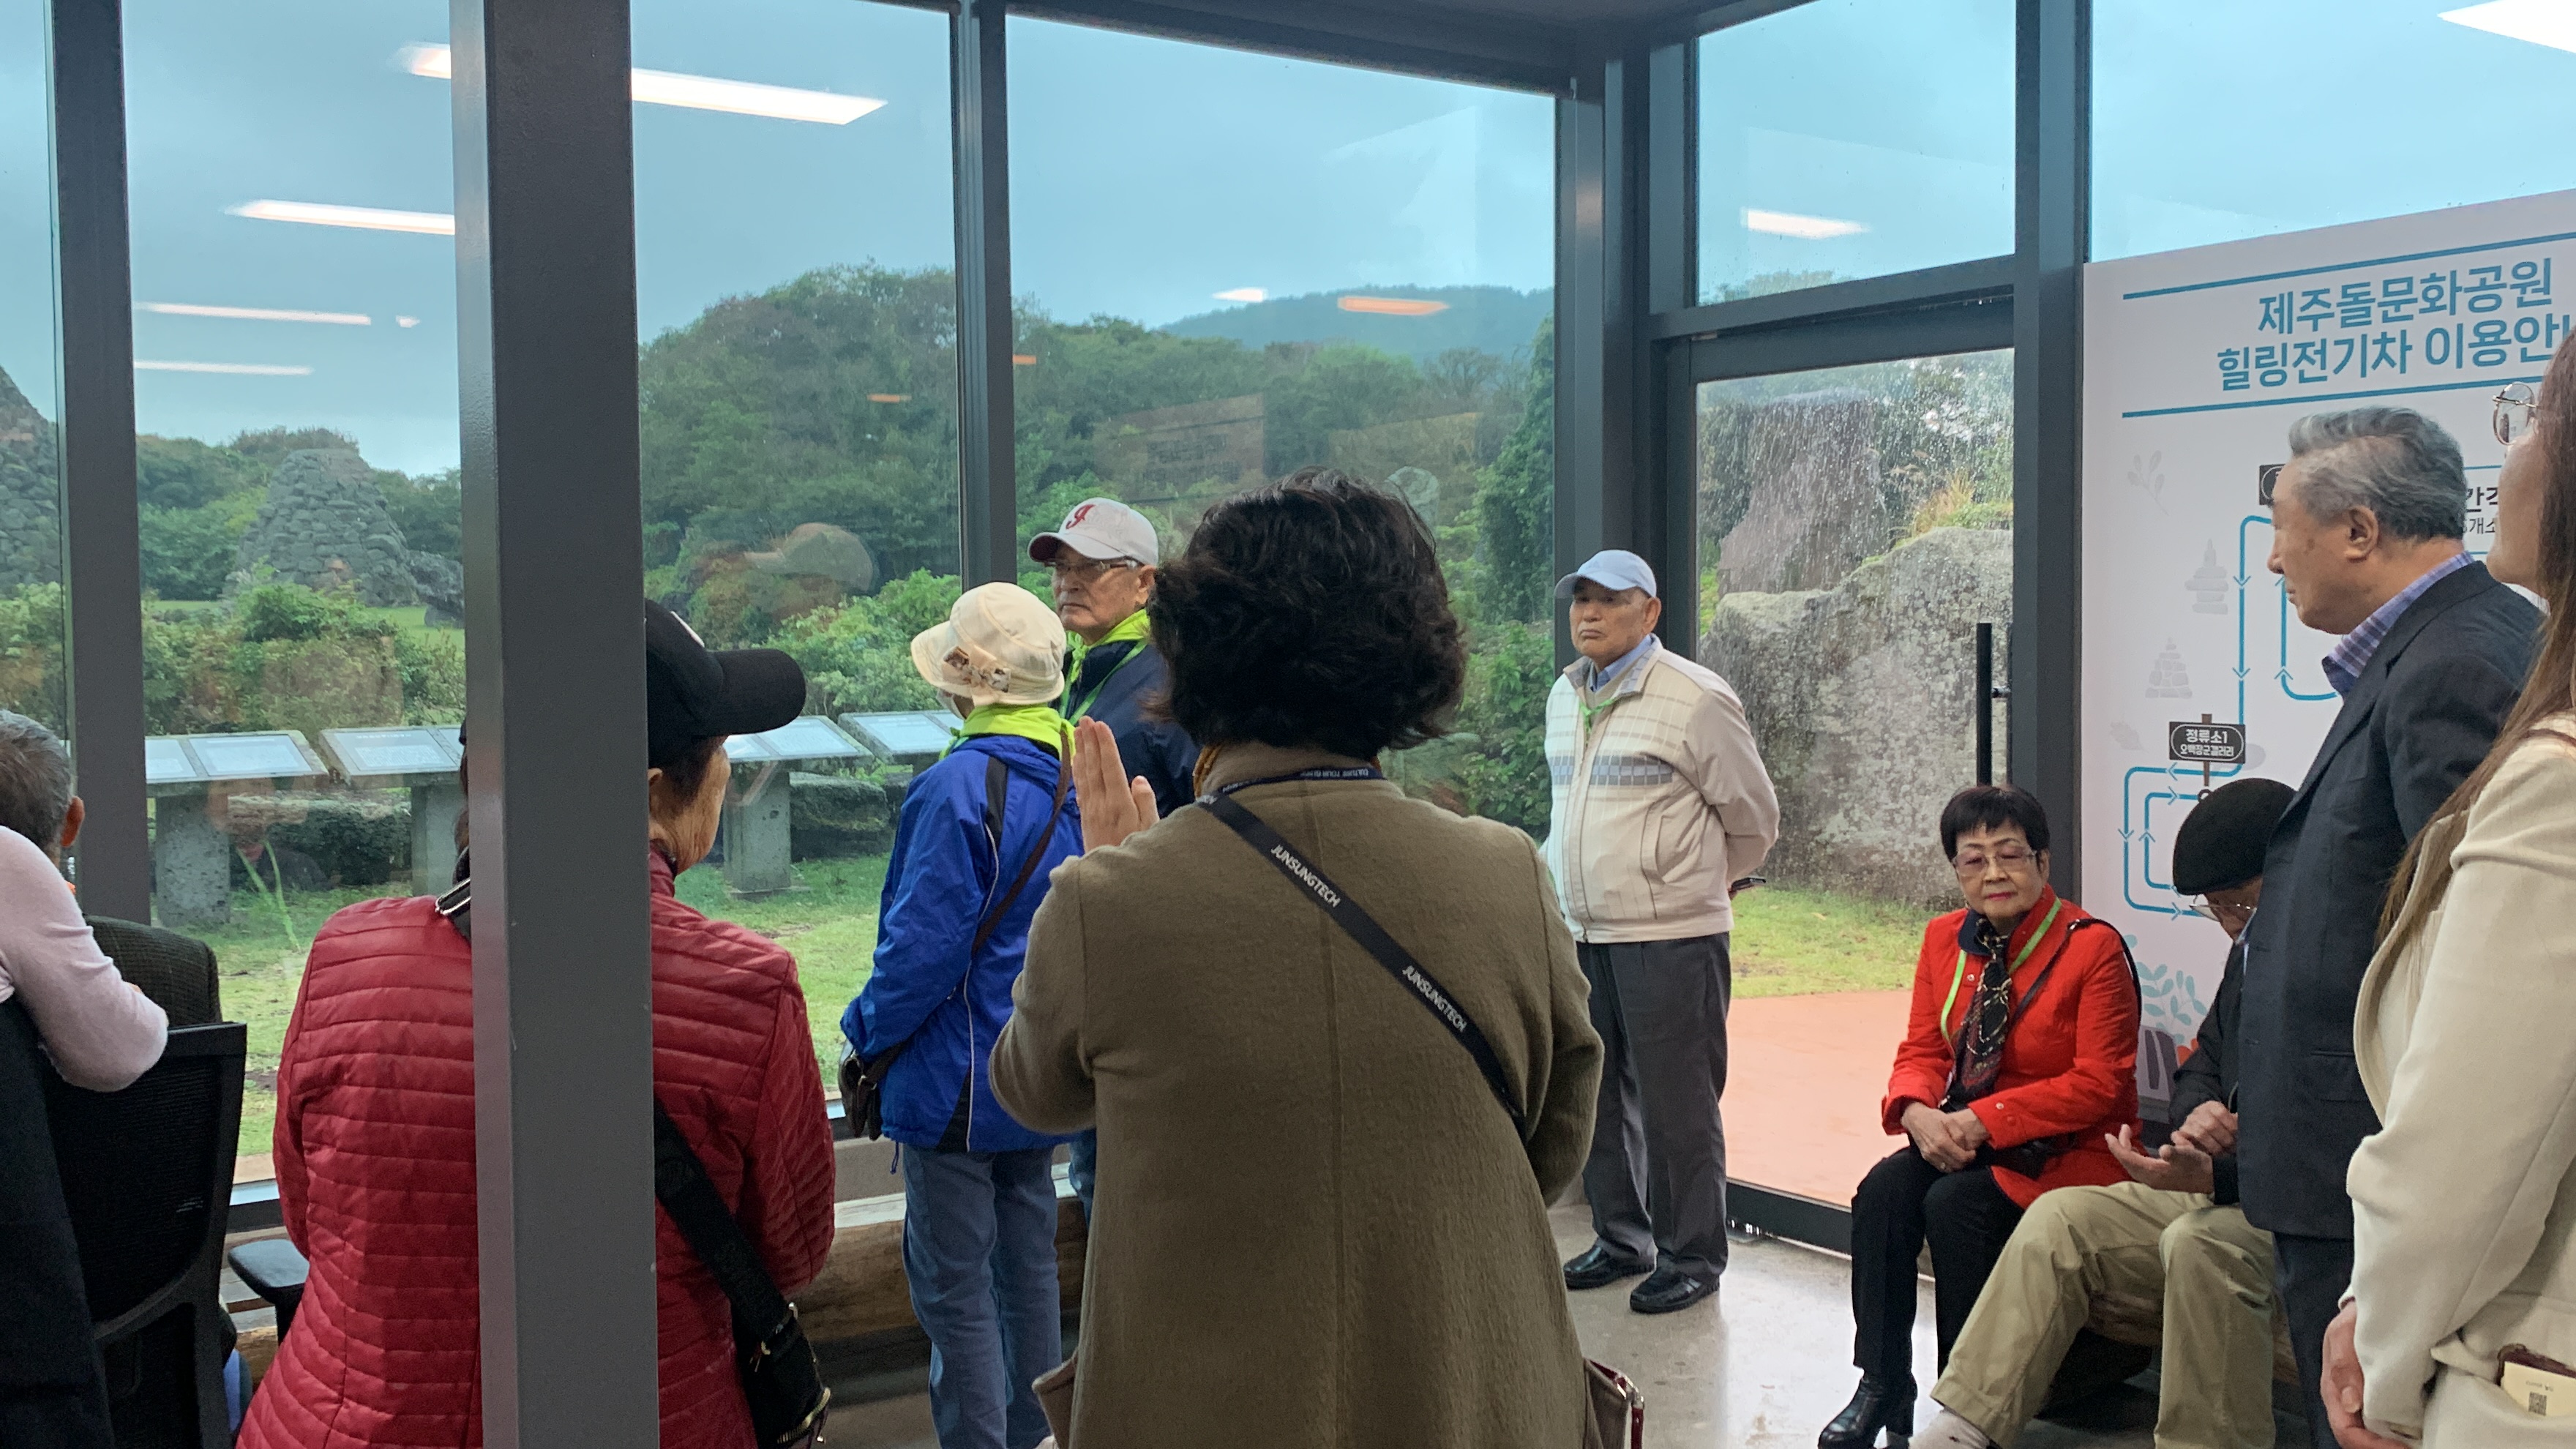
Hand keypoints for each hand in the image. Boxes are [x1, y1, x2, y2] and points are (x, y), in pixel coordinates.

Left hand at [1071, 717, 1158, 851]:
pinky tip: (1075, 759)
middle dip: (1090, 741)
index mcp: (1120, 804)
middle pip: (1094, 766)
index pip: (1111, 768)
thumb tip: (1138, 779)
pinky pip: (1080, 787)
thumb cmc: (1138, 853)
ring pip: (1084, 774)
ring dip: (1081, 751)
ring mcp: (1090, 810)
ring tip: (1077, 731)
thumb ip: (1146, 803)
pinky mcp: (1085, 817)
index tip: (1100, 725)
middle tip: (1085, 719)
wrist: (1112, 883)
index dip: (1105, 745)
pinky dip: (1077, 770)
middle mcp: (1102, 804)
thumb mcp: (1152, 830)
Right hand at [1903, 1103, 1983, 1171]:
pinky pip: (1941, 1168)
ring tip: (1961, 1157)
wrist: (1915, 1119)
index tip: (1973, 1152)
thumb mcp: (1950, 1121)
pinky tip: (1952, 1158)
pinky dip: (1949, 1166)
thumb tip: (1965, 1148)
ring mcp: (1929, 1155)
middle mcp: (1935, 1151)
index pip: (1962, 1158)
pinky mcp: (1926, 1157)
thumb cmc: (1934, 1117)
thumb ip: (1959, 1135)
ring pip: (1949, 1169)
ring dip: (1957, 1165)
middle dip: (1965, 1162)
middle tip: (1969, 1155)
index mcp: (1942, 1141)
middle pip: (1956, 1166)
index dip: (1971, 1157)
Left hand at [2107, 1124, 2215, 1194]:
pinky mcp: (2160, 1179)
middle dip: (2121, 1146)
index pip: (2127, 1159)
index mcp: (2152, 1173)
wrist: (2211, 1179)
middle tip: (2123, 1129)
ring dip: (2128, 1151)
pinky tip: (2138, 1150)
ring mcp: (2154, 1180)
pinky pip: (2140, 1167)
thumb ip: (2174, 1152)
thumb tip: (2164, 1149)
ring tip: (2127, 1136)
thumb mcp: (2187, 1155)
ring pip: (2133, 1165)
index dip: (2116, 1146)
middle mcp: (2150, 1179)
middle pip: (2128, 1162)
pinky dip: (2135, 1157)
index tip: (2107, 1134)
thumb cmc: (2198, 1165)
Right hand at [2173, 1100, 2238, 1156]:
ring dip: (2212, 1145)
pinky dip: (2184, 1144)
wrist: (2202, 1125)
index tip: (2238, 1136)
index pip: (2221, 1113)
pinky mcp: (2179, 1133)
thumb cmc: (2222, 1126)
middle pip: (2210, 1125)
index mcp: (2212, 1106)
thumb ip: (2238, 1122)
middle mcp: (2198, 1112)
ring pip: (2199, 1133)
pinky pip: (2177, 1136)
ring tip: (2221, 1153)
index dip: (2231, 1126)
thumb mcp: (2231, 1121)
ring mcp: (2188, 1122)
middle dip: (2224, 1139)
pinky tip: (2192, 1150)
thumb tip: (2248, 1124)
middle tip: (2231, 1148)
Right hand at [2323, 1300, 2407, 1448]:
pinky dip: (2405, 1435)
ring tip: (2421, 1444)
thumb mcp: (2344, 1335)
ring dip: (2395, 1443)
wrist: (2371, 1311)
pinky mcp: (2384, 1400)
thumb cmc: (2355, 1322)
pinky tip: (2423, 1435)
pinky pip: (2391, 1426)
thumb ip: (2344, 1365)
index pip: (2346, 1431)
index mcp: (2334, 1391)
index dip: (2371, 1446)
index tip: (2401, 1448)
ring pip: (2375, 1436)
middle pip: (2361, 1440)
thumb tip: (2350, 1405)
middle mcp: (2348, 1404)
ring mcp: (2366, 1404)